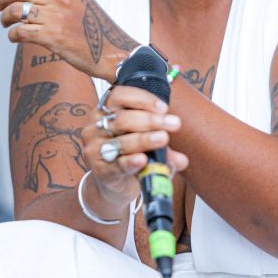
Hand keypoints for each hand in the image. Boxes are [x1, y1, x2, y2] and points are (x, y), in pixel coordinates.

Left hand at [0, 0, 136, 80]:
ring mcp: (56, 16)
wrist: (112, 52)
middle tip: (0, 8)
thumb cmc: (95, 29)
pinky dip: (12, 35)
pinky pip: (20, 31)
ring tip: (6, 24)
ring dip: (5, 17)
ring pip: (15, 10)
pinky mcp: (52, 37)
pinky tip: (15, 38)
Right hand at [80, 85, 188, 211]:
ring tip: (163, 139)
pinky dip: (130, 161)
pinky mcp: (98, 169)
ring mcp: (94, 148)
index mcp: (106, 110)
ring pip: (121, 141)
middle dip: (151, 121)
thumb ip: (163, 147)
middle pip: (123, 119)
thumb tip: (183, 160)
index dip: (143, 99)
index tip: (164, 108)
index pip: (119, 96)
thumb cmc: (130, 153)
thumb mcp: (146, 144)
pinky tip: (142, 160)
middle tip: (174, 124)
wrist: (113, 182)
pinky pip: (116, 164)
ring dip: (144, 139)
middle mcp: (95, 126)